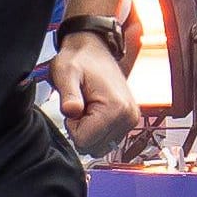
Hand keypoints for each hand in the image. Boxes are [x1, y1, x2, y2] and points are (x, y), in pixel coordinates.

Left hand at [51, 31, 139, 154]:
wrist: (94, 49)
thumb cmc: (79, 59)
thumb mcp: (66, 73)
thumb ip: (68, 94)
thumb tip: (71, 111)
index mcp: (116, 108)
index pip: (84, 141)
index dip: (72, 125)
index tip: (75, 106)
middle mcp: (129, 117)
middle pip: (93, 147)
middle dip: (81, 129)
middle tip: (81, 105)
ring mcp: (131, 120)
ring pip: (100, 146)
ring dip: (89, 130)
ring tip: (88, 105)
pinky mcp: (128, 121)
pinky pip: (106, 140)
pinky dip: (97, 129)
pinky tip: (95, 109)